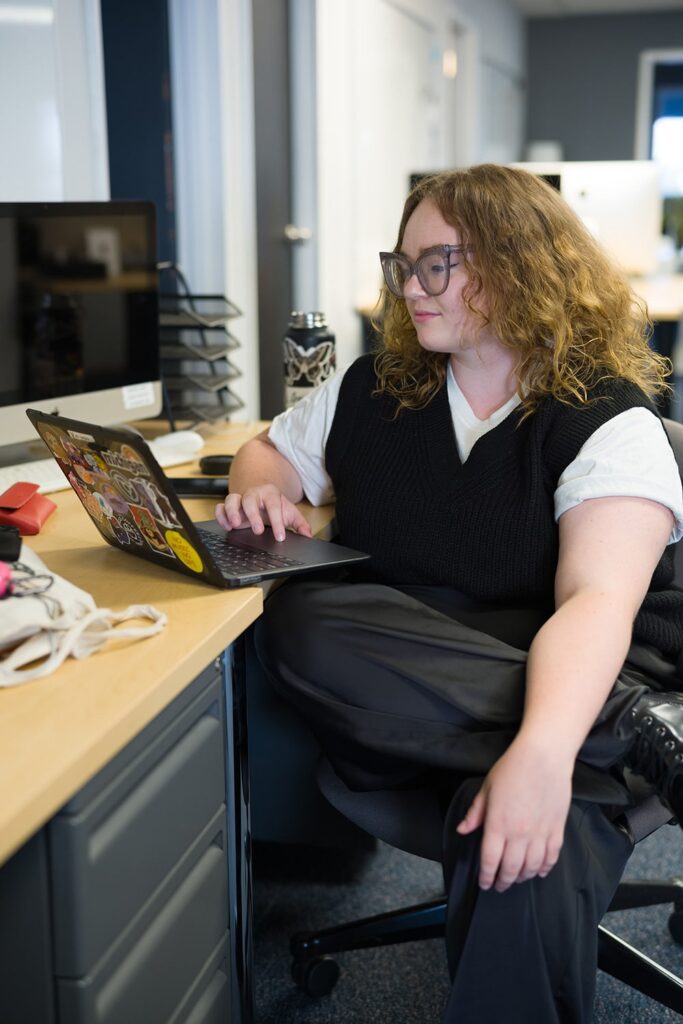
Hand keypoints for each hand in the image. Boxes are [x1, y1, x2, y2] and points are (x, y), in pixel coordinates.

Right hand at [215, 484, 312, 541]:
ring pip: (231, 499)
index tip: (280, 536)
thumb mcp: (289, 512)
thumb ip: (300, 524)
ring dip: (232, 512)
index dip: (277, 521)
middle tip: (258, 530)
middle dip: (253, 515)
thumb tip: (309, 536)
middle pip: (250, 500)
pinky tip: (227, 526)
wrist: (261, 492)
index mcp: (270, 494)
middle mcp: (253, 494)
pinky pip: (220, 507)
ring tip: (236, 525)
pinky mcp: (229, 506)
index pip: (274, 505)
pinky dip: (221, 515)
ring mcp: (239, 499)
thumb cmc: (275, 505)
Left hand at [456, 738, 571, 891]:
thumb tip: (463, 830)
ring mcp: (540, 833)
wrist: (543, 757)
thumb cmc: (512, 768)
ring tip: (517, 879)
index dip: (486, 876)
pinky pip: (551, 856)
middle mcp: (519, 834)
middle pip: (511, 869)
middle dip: (503, 881)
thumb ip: (475, 813)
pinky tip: (539, 871)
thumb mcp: (487, 788)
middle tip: (499, 886)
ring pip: (531, 867)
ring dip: (523, 877)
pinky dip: (545, 868)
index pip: (490, 860)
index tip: (484, 884)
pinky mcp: (557, 829)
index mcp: (498, 824)